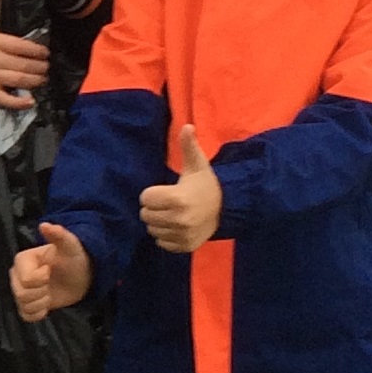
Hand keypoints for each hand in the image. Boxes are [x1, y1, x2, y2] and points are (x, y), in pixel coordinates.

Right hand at [0, 0, 50, 108]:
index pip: (21, 46)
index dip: (37, 50)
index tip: (46, 52)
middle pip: (24, 64)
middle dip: (40, 67)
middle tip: (47, 67)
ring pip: (19, 80)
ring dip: (36, 81)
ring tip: (43, 79)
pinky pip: (6, 99)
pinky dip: (19, 102)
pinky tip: (31, 100)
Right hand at [10, 221, 92, 320]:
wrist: (80, 276)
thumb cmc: (73, 258)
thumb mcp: (70, 245)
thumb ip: (58, 235)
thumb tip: (44, 225)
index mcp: (23, 260)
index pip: (25, 279)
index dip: (41, 279)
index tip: (50, 271)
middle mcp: (17, 275)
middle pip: (21, 294)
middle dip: (41, 292)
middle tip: (51, 284)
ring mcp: (21, 291)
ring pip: (24, 305)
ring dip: (42, 303)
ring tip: (50, 293)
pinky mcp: (27, 305)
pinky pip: (26, 315)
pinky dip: (38, 313)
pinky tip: (47, 305)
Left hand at [139, 125, 221, 253]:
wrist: (226, 208)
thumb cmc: (205, 184)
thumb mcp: (197, 164)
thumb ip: (188, 146)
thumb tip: (187, 126)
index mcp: (178, 199)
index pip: (145, 199)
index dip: (152, 193)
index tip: (164, 191)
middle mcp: (179, 220)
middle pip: (146, 216)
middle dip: (153, 208)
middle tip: (167, 203)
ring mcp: (182, 235)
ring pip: (152, 230)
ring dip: (158, 222)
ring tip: (172, 213)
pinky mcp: (185, 246)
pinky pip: (162, 243)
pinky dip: (166, 235)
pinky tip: (176, 226)